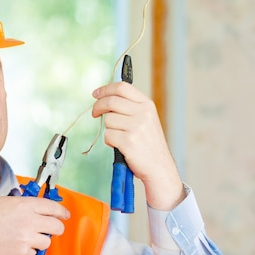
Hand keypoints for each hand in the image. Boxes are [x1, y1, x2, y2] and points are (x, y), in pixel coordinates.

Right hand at [0, 196, 69, 254]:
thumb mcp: (3, 202)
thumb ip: (23, 205)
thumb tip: (36, 209)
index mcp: (25, 206)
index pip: (52, 207)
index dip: (61, 211)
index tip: (65, 215)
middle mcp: (29, 221)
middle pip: (56, 226)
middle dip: (56, 228)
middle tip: (51, 229)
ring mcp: (27, 239)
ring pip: (46, 242)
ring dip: (39, 241)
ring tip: (23, 238)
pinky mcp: (22, 253)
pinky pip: (33, 253)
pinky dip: (26, 251)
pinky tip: (13, 246)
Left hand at [91, 82, 183, 209]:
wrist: (159, 167)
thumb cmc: (149, 145)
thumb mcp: (147, 120)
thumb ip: (131, 107)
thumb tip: (107, 97)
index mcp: (147, 105)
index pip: (122, 87)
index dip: (106, 89)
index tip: (96, 94)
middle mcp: (143, 114)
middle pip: (111, 101)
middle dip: (98, 106)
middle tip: (95, 113)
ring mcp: (136, 127)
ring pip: (108, 120)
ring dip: (108, 129)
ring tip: (119, 137)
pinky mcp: (128, 141)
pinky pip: (107, 135)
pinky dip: (110, 141)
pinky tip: (120, 146)